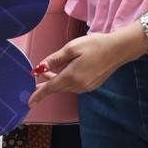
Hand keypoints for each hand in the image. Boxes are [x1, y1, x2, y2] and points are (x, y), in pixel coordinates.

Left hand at [28, 25, 147, 104]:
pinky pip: (74, 85)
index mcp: (72, 76)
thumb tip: (40, 67)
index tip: (30, 101)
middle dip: (45, 84)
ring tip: (47, 72)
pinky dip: (66, 80)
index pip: (51, 88)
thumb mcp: (71, 48)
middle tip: (35, 79)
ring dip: (56, 81)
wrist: (118, 49)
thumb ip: (55, 59)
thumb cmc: (95, 45)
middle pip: (58, 87)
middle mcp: (79, 85)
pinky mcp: (92, 85)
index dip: (39, 94)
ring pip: (65, 86)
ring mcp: (87, 87)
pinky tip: (64, 72)